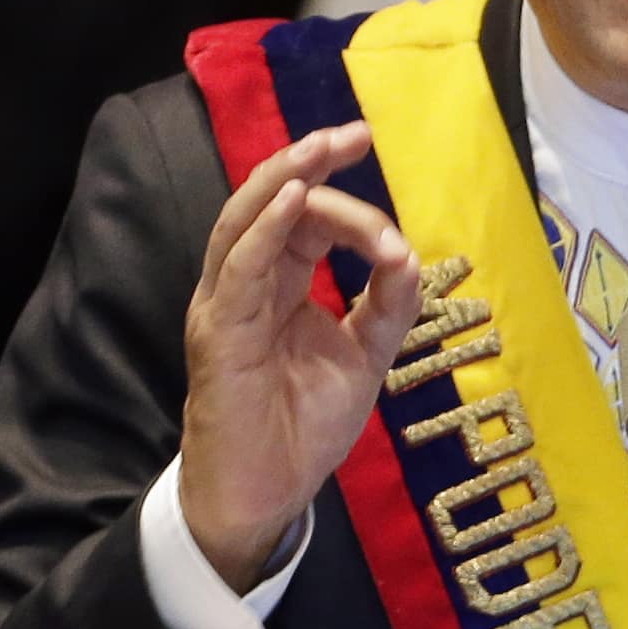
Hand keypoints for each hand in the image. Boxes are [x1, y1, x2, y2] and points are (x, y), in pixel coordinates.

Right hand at [181, 123, 421, 592]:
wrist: (267, 495)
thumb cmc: (304, 427)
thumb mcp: (366, 357)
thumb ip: (389, 306)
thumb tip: (410, 253)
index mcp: (276, 286)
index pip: (304, 222)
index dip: (346, 203)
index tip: (394, 221)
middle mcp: (244, 287)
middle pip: (267, 204)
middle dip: (308, 161)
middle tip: (353, 133)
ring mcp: (225, 306)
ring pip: (243, 222)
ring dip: (283, 179)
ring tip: (320, 148)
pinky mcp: (218, 333)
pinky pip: (238, 270)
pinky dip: (263, 230)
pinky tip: (294, 201)